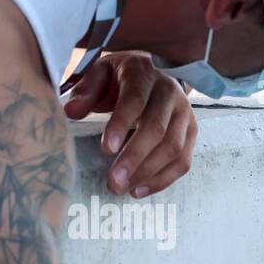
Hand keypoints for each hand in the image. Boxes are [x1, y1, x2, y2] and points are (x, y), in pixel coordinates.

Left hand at [64, 51, 197, 197]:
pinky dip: (163, 180)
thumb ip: (86, 92)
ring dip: (148, 173)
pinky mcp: (192, 134)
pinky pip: (183, 162)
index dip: (121, 125)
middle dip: (135, 158)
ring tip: (124, 188)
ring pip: (173, 149)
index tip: (105, 149)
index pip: (135, 101)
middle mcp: (170, 94)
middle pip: (157, 130)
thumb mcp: (99, 75)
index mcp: (144, 75)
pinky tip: (140, 190)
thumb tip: (71, 112)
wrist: (153, 73)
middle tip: (114, 181)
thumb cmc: (119, 78)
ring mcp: (185, 115)